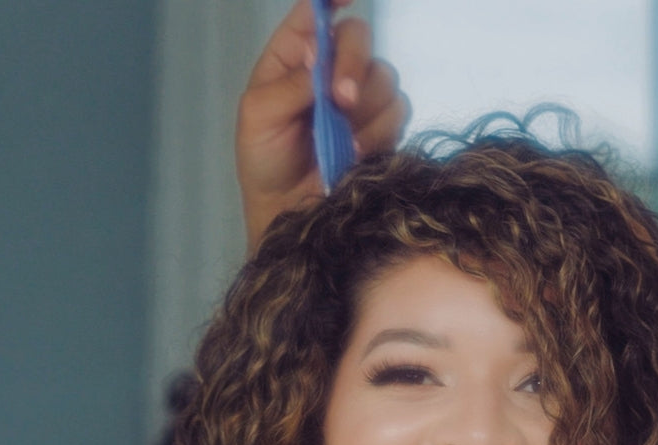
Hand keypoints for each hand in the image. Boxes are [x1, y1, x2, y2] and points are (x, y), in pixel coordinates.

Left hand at [236, 0, 409, 250]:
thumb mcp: (259, 117)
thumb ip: (289, 84)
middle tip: (340, 101)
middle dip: (352, 66)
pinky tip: (354, 154)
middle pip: (358, 36)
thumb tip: (319, 57)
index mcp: (293, 53)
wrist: (290, 210)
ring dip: (362, 113)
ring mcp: (360, 93)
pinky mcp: (383, 122)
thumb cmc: (265, 159)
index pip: (317, 9)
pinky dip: (376, 134)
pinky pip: (398, 111)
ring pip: (383, 77)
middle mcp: (330, 65)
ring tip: (338, 144)